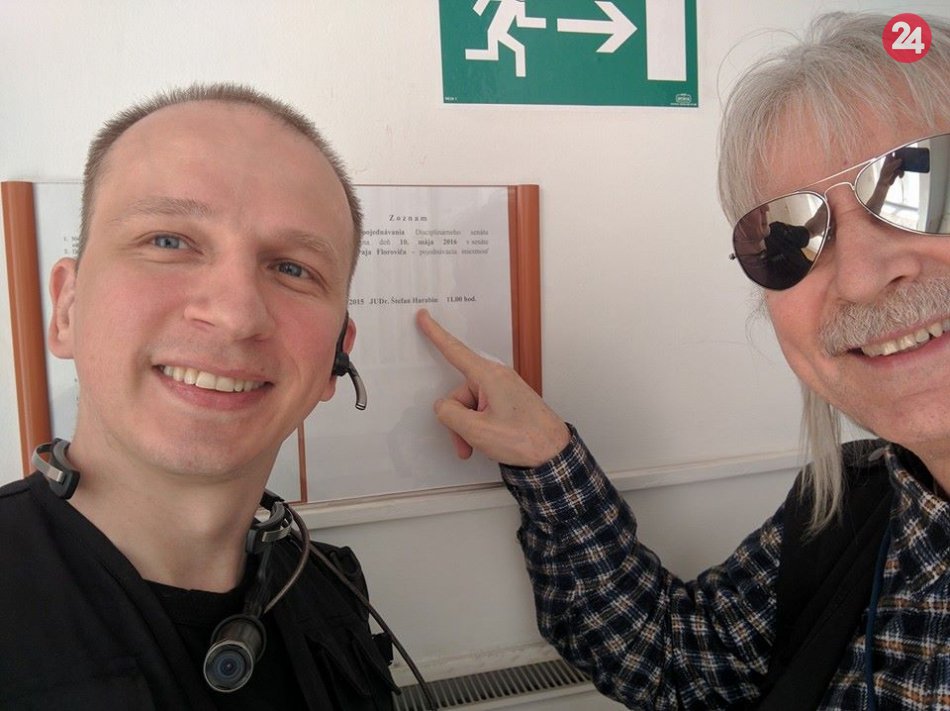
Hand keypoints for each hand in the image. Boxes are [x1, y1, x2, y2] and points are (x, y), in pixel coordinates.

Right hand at [416, 309, 570, 467]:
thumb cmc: (524, 439)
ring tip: (475, 447)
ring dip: (467, 428)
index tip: (423, 316)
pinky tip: (485, 441)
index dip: (435, 333)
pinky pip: (482, 409)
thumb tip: (444, 407)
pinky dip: (478, 426)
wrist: (554, 454)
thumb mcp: (476, 430)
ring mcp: (503, 390)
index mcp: (489, 376)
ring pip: (469, 405)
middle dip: (456, 420)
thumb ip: (450, 414)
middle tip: (464, 443)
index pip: (455, 351)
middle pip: (459, 393)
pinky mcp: (508, 401)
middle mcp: (496, 378)